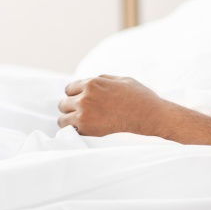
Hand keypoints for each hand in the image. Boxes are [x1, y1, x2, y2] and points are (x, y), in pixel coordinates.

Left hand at [57, 74, 173, 136]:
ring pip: (62, 118)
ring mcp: (84, 113)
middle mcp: (85, 97)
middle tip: (84, 111)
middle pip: (63, 103)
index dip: (76, 94)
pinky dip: (74, 130)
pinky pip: (69, 129)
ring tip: (81, 121)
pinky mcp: (86, 128)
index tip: (82, 100)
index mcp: (92, 83)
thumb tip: (90, 82)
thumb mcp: (121, 79)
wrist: (148, 114)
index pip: (69, 88)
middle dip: (72, 106)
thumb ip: (102, 80)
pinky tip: (84, 128)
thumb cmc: (138, 96)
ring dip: (70, 119)